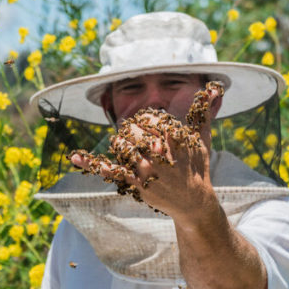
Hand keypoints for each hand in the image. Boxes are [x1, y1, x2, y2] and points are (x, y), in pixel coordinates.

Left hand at [69, 82, 223, 217]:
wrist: (193, 201)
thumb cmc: (198, 166)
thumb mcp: (203, 138)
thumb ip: (204, 112)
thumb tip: (213, 87)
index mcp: (174, 139)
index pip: (149, 118)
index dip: (145, 120)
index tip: (148, 125)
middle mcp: (159, 153)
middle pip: (132, 131)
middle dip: (132, 130)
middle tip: (136, 136)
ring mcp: (147, 170)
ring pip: (122, 147)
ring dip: (120, 142)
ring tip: (127, 144)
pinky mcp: (137, 184)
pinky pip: (111, 171)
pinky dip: (91, 164)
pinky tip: (75, 158)